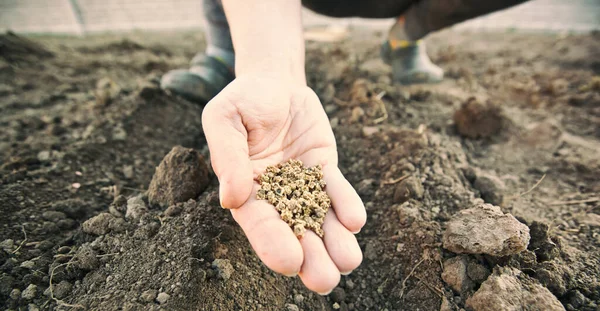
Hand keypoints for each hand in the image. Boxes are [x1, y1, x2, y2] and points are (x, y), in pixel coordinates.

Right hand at [202, 75, 366, 293]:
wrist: (273, 82)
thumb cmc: (242, 101)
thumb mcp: (225, 119)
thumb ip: (228, 156)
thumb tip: (232, 199)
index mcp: (246, 192)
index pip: (259, 223)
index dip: (273, 243)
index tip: (289, 261)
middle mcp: (276, 196)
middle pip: (294, 233)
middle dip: (310, 259)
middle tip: (325, 280)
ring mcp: (303, 186)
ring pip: (320, 220)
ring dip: (335, 243)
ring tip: (348, 261)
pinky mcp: (325, 171)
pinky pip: (337, 191)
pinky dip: (346, 206)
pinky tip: (354, 221)